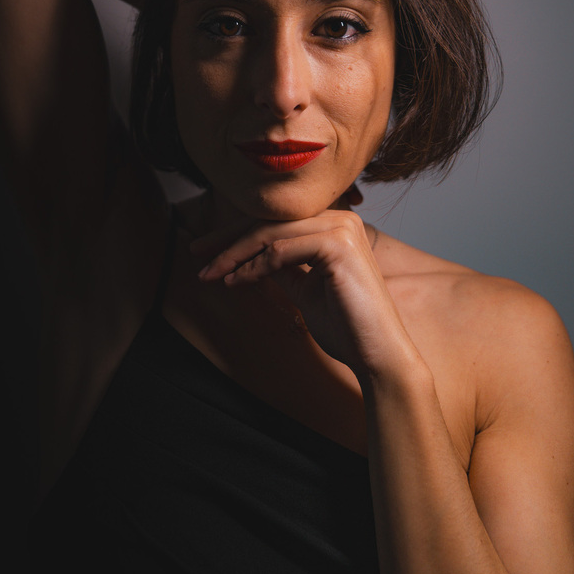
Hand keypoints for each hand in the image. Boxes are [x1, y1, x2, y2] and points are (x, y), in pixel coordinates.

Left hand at [191, 209, 418, 381]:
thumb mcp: (304, 289)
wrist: (378, 354)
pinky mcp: (337, 245)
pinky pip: (281, 251)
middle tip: (196, 253)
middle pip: (270, 220)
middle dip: (228, 238)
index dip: (238, 233)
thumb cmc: (346, 326)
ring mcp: (341, 228)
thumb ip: (281, 268)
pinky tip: (235, 282)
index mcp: (335, 225)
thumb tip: (247, 259)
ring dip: (234, 254)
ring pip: (271, 233)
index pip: (277, 221)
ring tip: (210, 273)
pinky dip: (253, 267)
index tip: (207, 250)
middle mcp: (340, 219)